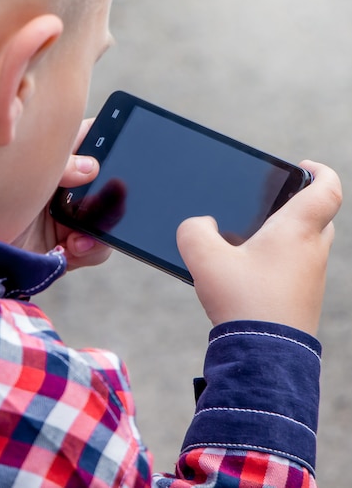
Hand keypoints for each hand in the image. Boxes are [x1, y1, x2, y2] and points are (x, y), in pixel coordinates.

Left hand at [13, 119, 110, 270]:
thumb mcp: (23, 174)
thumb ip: (60, 167)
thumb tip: (93, 167)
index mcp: (55, 160)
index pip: (90, 139)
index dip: (109, 136)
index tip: (122, 138)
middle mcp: (66, 187)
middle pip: (107, 182)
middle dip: (112, 195)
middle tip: (105, 200)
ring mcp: (69, 216)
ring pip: (108, 218)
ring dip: (99, 228)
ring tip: (76, 236)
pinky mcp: (69, 245)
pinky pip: (98, 247)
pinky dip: (91, 249)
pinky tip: (71, 248)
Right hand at [176, 160, 341, 334]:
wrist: (264, 356)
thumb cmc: (242, 302)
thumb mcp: (205, 259)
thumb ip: (194, 231)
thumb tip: (200, 225)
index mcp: (298, 230)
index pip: (328, 189)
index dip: (320, 171)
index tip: (304, 165)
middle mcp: (313, 251)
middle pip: (320, 216)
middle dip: (300, 204)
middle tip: (273, 203)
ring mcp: (312, 278)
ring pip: (309, 244)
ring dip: (289, 236)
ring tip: (254, 238)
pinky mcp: (304, 300)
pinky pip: (299, 269)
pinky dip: (282, 262)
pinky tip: (252, 272)